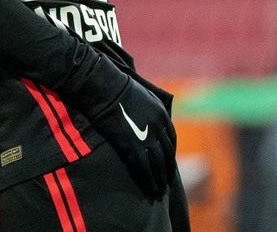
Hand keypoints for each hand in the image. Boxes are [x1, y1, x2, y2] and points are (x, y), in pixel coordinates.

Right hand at [85, 75, 176, 200]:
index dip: (170, 155)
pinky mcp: (132, 144)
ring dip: (160, 179)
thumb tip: (153, 114)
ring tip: (158, 191)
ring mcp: (146, 136)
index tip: (167, 164)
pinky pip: (144, 166)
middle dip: (167, 171)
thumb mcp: (142, 93)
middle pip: (167, 155)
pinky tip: (149, 188)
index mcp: (162, 115)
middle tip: (165, 182)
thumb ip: (150, 106)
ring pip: (158, 164)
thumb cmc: (117, 86)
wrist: (104, 86)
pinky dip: (148, 179)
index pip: (172, 140)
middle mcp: (158, 127)